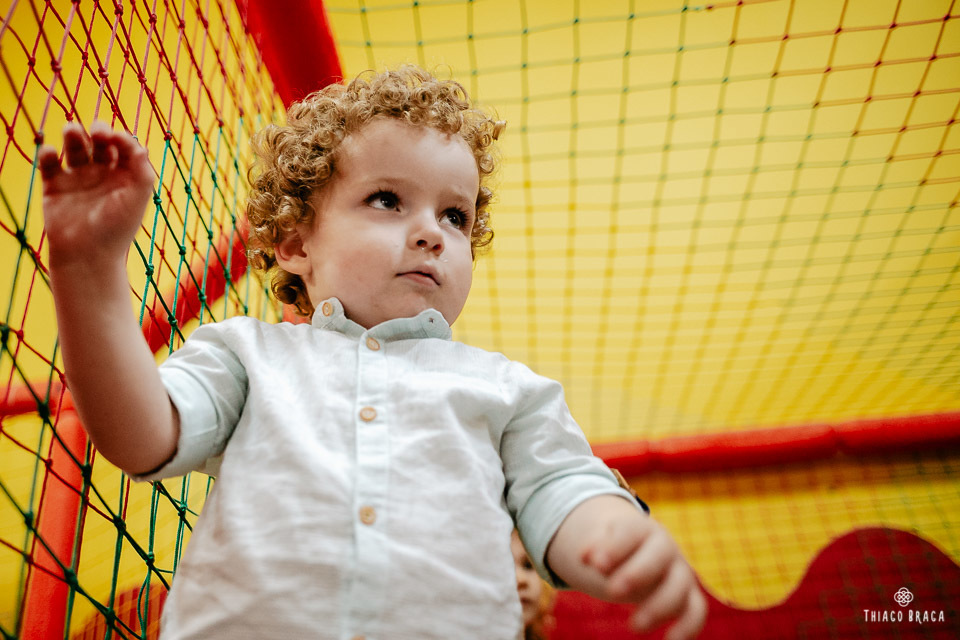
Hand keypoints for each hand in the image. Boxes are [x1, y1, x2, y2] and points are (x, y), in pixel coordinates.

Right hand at [39, 121, 154, 267]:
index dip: (121, 137)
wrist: (87, 255)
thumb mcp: (137, 198)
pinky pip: (50, 163)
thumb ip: (143, 171)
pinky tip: (50, 153)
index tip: (117, 138)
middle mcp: (103, 174)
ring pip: (75, 147)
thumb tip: (140, 145)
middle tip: (97, 132)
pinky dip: (47, 153)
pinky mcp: (55, 186)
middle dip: (99, 131)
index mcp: (126, 176)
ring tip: (71, 130)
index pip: (125, 147)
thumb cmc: (117, 228)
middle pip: (100, 142)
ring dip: (73, 135)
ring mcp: (78, 178)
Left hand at [582, 511, 705, 639]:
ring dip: (659, 607)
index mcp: (641, 529)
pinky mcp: (689, 596)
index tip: (595, 565)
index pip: (630, 531)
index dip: (614, 547)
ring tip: (634, 626)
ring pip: (679, 586)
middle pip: (658, 556)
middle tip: (612, 591)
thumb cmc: (615, 552)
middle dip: (637, 574)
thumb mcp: (603, 546)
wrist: (638, 552)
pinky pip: (695, 611)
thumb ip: (595, 549)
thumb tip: (587, 557)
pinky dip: (688, 628)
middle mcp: (665, 547)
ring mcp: (680, 571)